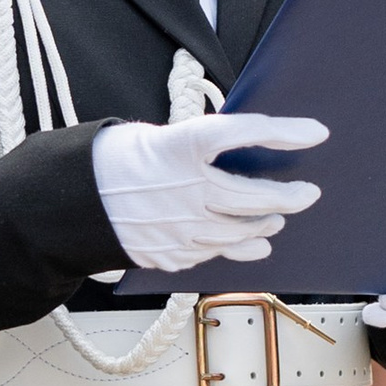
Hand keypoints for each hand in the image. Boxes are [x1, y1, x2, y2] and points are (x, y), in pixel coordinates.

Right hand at [90, 111, 326, 272]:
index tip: (316, 132)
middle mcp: (185, 188)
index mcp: (178, 145)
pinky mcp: (171, 255)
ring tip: (277, 217)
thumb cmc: (113, 160)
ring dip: (266, 224)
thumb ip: (198, 147)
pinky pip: (216, 253)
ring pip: (241, 232)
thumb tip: (239, 153)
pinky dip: (237, 248)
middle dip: (289, 195)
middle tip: (309, 193)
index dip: (285, 131)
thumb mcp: (154, 137)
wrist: (69, 204)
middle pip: (254, 196)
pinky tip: (252, 244)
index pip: (244, 132)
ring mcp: (180, 227)